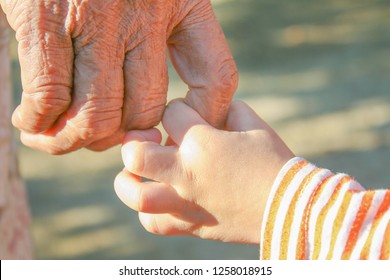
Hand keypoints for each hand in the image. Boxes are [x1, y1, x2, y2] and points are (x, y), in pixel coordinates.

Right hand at [1, 0, 236, 153]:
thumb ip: (163, 42)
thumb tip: (142, 117)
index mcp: (186, 3)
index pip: (216, 79)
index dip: (203, 119)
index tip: (175, 135)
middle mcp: (147, 13)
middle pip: (145, 111)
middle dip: (120, 140)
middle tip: (96, 140)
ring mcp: (98, 18)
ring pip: (99, 114)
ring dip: (73, 140)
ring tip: (56, 138)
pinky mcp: (45, 17)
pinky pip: (50, 95)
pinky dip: (39, 121)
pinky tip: (32, 122)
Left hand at [114, 99, 293, 243]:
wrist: (291, 207)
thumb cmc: (274, 162)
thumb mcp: (253, 124)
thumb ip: (226, 108)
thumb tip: (208, 109)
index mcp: (202, 143)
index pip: (170, 113)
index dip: (178, 109)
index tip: (190, 116)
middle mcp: (185, 173)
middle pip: (134, 153)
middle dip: (135, 141)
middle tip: (148, 141)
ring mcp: (184, 202)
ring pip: (135, 195)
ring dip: (130, 180)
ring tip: (141, 173)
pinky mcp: (190, 225)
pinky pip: (154, 223)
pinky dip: (149, 210)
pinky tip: (162, 198)